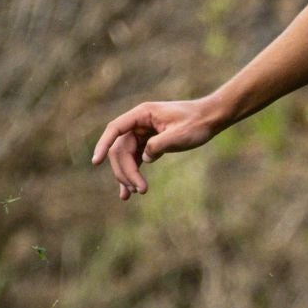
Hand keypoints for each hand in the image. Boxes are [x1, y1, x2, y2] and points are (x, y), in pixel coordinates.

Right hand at [90, 97, 221, 199]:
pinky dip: (134, 172)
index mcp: (142, 114)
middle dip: (126, 170)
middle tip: (139, 189)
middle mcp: (139, 122)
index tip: (96, 162)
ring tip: (135, 193)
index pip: (115, 129)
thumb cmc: (197, 123)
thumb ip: (158, 146)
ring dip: (128, 175)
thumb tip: (143, 159)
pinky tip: (131, 190)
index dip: (103, 145)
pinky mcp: (149, 142)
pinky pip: (136, 158)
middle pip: (121, 148)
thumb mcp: (179, 135)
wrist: (212, 118)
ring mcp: (143, 132)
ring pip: (127, 156)